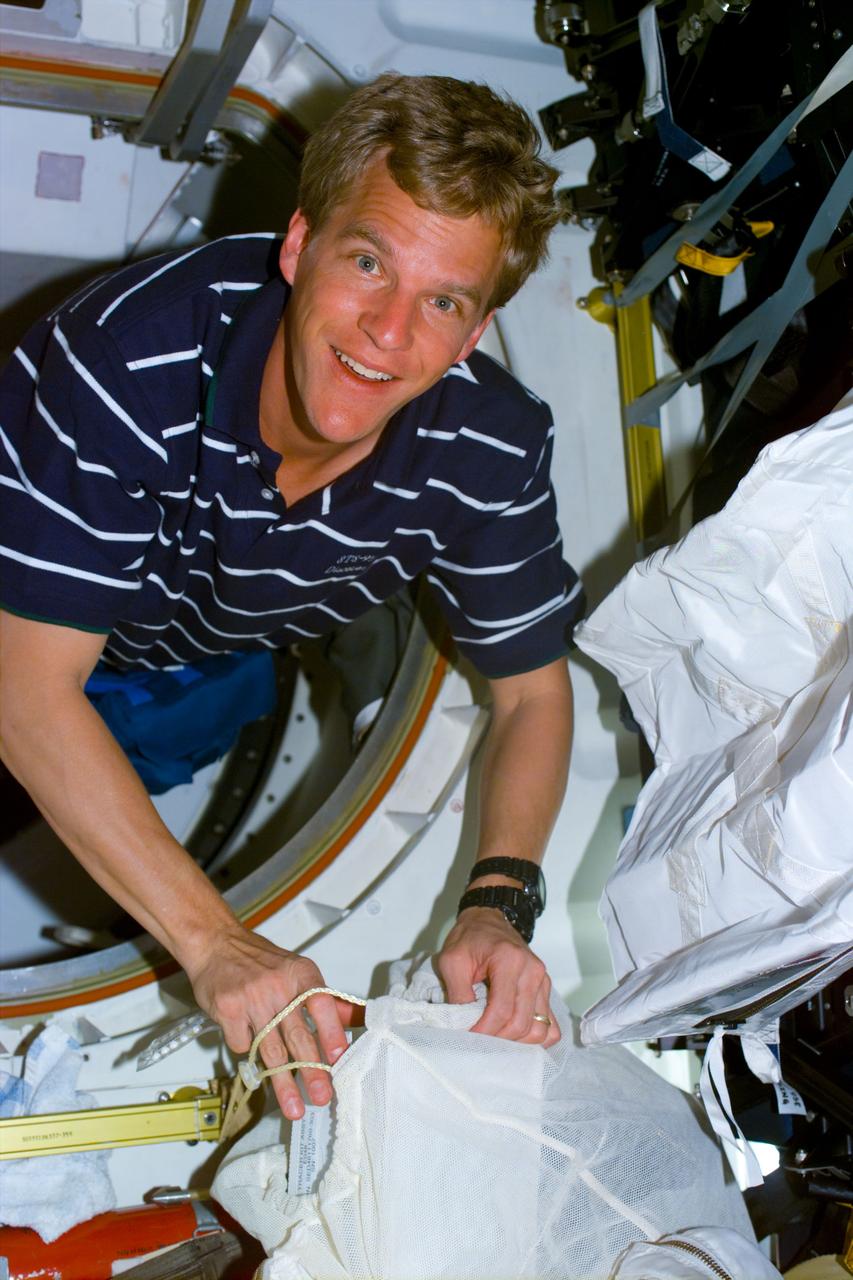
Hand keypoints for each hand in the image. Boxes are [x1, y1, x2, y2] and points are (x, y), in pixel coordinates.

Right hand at [184, 923, 354, 1118]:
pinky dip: (249, 1053)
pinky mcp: (228, 1010)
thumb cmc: (261, 961)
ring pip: (271, 1050)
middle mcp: (278, 985)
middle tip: (322, 1097)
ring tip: (294, 1108)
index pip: (322, 1004)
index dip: (332, 1032)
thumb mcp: (297, 970)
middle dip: (311, 1070)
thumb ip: (325, 1000)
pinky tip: (248, 1042)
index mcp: (302, 973)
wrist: (215, 943)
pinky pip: (244, 1046)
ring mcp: (252, 998)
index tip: (339, 1058)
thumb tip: (359, 1019)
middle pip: (297, 1035)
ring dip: (283, 1083)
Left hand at [435, 907, 559, 1047]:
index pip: (502, 1010)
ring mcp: (543, 981)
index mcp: (510, 961)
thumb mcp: (451, 960)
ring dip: (517, 1042)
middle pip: (522, 1023)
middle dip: (498, 1039)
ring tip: (495, 1038)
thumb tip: (465, 1026)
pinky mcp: (545, 989)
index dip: (484, 1031)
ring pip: (540, 1029)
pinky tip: (515, 1036)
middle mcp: (533, 971)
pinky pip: (551, 1025)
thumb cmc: (469, 938)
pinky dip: (535, 1037)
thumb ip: (457, 993)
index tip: (467, 1038)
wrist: (488, 919)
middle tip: (478, 1040)